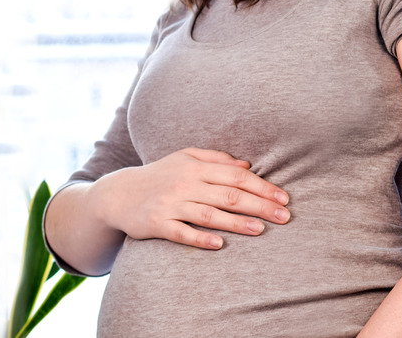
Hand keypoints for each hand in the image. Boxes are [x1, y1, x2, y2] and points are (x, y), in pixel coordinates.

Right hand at [95, 148, 289, 249]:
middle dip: (260, 205)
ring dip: (237, 222)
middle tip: (284, 217)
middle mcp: (185, 183)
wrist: (117, 193)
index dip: (262, 187)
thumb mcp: (186, 158)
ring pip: (209, 214)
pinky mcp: (156, 223)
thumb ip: (217, 159)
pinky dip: (200, 238)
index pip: (237, 176)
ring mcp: (170, 203)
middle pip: (229, 194)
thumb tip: (248, 166)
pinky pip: (181, 232)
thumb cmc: (160, 175)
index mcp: (197, 166)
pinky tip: (220, 245)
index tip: (284, 198)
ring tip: (261, 230)